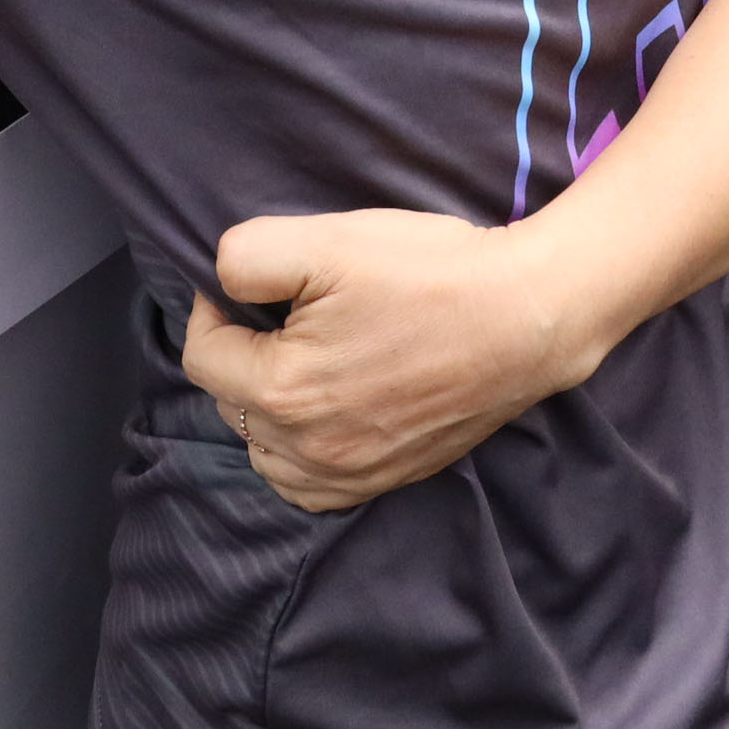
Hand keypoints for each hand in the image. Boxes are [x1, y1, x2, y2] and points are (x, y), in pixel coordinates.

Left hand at [181, 209, 590, 512]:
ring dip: (264, 414)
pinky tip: (323, 415)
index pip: (202, 356)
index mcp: (281, 390)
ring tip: (298, 364)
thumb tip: (219, 281)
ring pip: (266, 454)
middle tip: (283, 316)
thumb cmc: (431, 274)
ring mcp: (351, 473)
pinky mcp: (387, 480)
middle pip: (230, 406)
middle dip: (242, 358)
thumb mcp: (329, 240)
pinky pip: (311, 488)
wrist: (527, 317)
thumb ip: (247, 256)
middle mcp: (309, 449)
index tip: (248, 286)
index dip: (214, 309)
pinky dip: (300, 456)